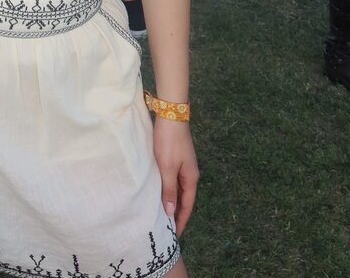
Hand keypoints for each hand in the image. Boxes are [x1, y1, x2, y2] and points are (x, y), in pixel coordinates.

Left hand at [153, 118, 197, 235]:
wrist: (170, 113)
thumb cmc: (168, 141)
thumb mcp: (167, 167)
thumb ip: (168, 189)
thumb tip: (170, 211)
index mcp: (191, 178)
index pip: (187, 205)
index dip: (180, 220)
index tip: (174, 235)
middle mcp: (189, 173)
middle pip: (183, 199)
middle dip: (176, 214)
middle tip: (165, 229)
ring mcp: (183, 165)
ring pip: (177, 189)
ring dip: (171, 201)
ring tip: (160, 214)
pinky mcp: (175, 157)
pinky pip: (172, 179)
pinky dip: (167, 189)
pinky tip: (159, 192)